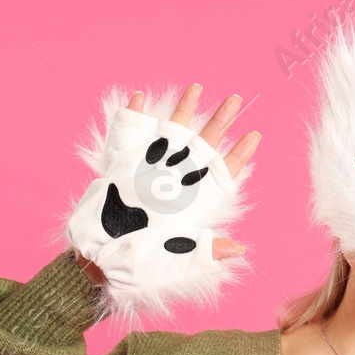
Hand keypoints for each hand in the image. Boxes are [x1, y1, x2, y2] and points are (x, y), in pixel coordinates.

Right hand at [66, 84, 260, 314]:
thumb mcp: (176, 260)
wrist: (98, 262)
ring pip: (172, 134)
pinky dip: (134, 114)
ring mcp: (150, 172)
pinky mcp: (123, 169)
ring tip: (197, 88)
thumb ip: (205, 251)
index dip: (239, 156)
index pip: (222, 174)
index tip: (255, 136)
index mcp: (192, 204)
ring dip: (184, 111)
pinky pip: (130, 136)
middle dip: (220, 122)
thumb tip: (237, 250)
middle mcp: (174, 184)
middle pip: (203, 146)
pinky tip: (140, 96)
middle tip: (236, 100)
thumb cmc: (139, 266)